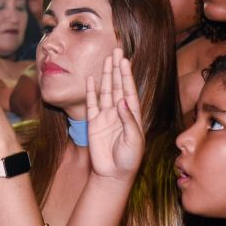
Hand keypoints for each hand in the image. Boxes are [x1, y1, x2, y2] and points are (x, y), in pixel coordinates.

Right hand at [86, 48, 144, 181]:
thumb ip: (128, 120)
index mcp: (132, 115)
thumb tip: (122, 100)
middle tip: (116, 51)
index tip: (125, 60)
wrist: (113, 174)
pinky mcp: (93, 123)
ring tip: (106, 59)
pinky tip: (92, 79)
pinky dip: (91, 91)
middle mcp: (119, 112)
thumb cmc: (129, 159)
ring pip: (105, 91)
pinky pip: (91, 103)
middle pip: (118, 85)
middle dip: (117, 68)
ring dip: (106, 75)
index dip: (127, 75)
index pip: (129, 90)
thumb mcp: (134, 140)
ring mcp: (106, 116)